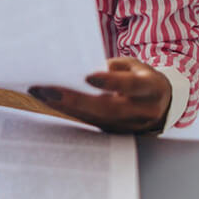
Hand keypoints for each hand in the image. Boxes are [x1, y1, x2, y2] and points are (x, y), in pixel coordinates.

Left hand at [28, 58, 171, 133]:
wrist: (160, 104)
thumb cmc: (142, 77)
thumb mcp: (134, 65)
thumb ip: (113, 68)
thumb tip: (81, 71)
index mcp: (151, 89)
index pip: (132, 86)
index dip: (111, 83)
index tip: (87, 77)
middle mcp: (142, 111)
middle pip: (108, 109)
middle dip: (75, 100)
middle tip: (47, 89)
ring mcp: (128, 127)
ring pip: (94, 118)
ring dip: (64, 107)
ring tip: (39, 92)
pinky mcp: (114, 132)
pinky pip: (89, 122)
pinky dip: (67, 111)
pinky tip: (47, 100)